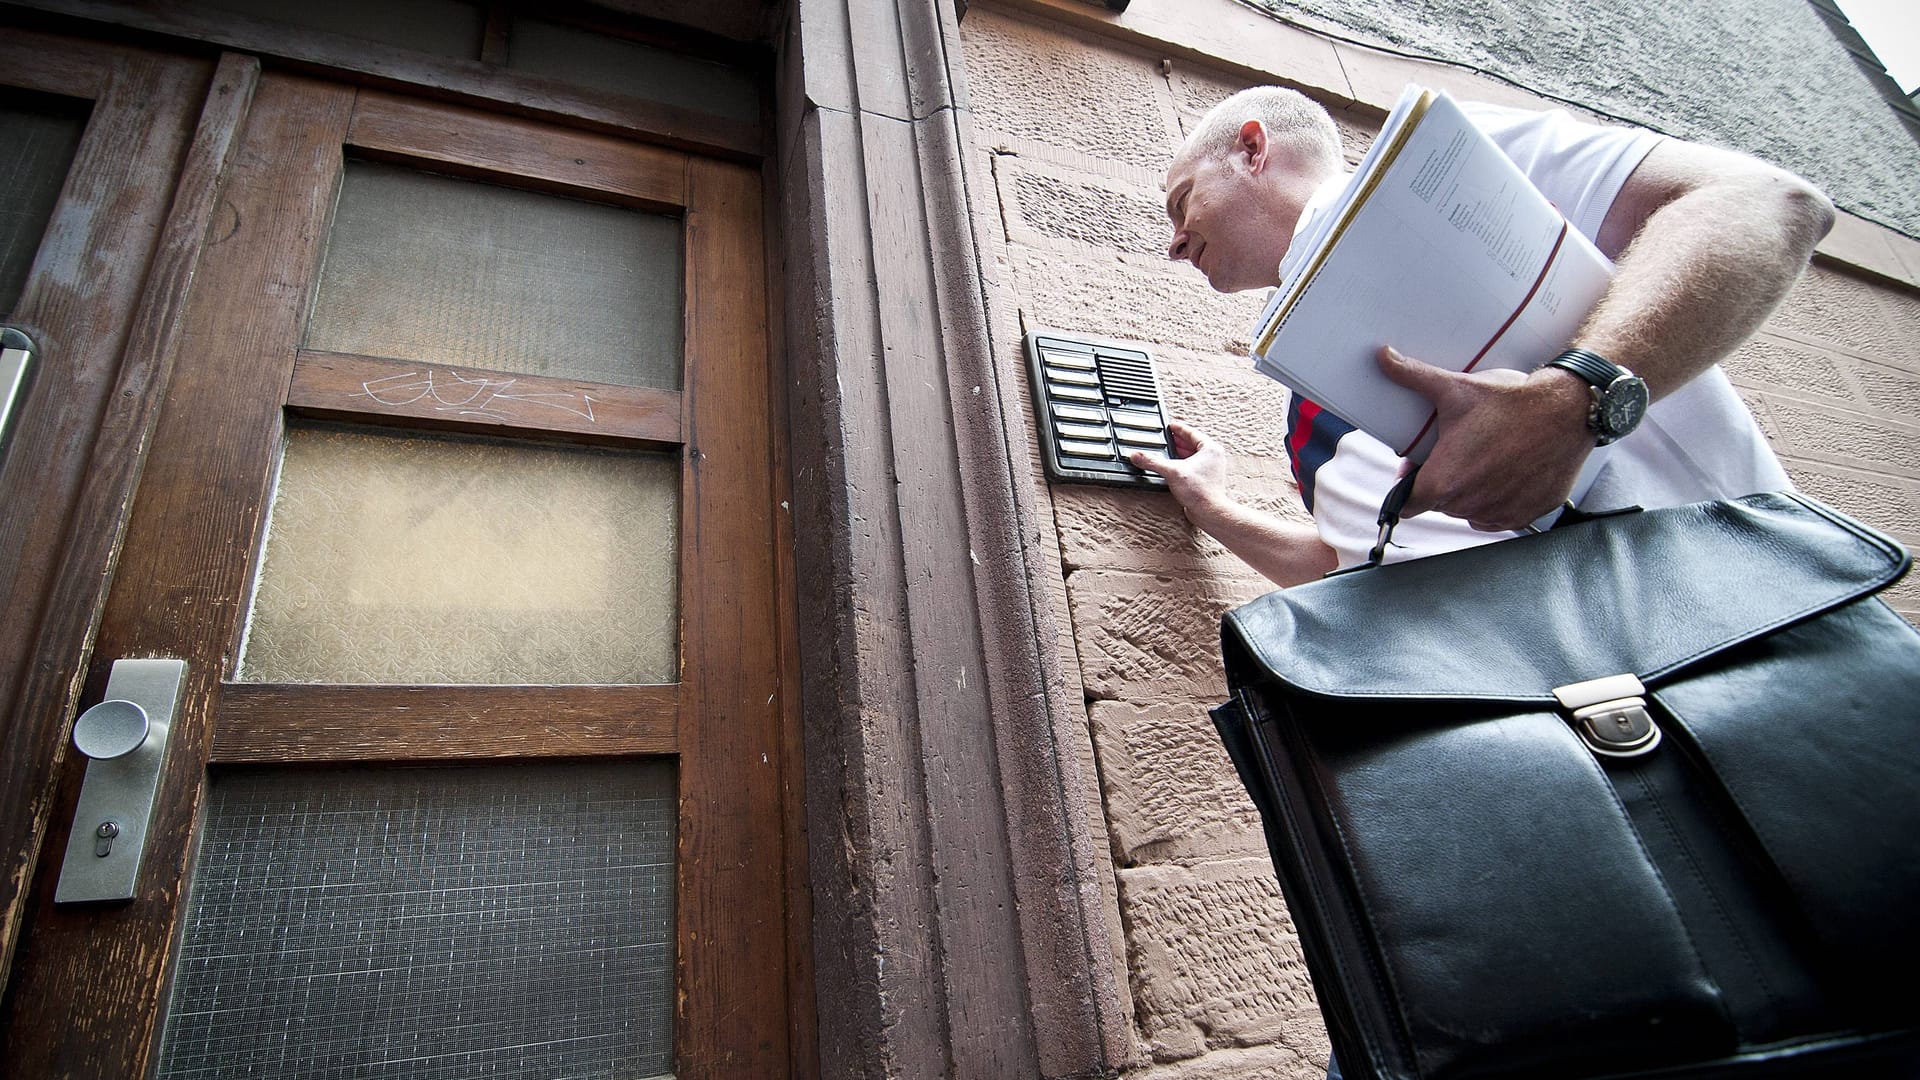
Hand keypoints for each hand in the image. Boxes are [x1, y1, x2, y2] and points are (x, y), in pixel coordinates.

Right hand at [1127, 420, 1232, 524]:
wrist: (1209, 511)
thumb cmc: (1200, 491)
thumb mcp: (1172, 471)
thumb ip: (1152, 461)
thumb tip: (1137, 455)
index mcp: (1210, 449)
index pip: (1192, 433)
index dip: (1179, 428)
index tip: (1171, 425)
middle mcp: (1213, 458)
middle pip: (1192, 444)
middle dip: (1177, 442)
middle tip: (1166, 438)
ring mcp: (1210, 470)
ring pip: (1192, 457)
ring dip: (1179, 454)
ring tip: (1166, 453)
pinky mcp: (1205, 481)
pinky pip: (1192, 468)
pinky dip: (1181, 466)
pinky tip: (1172, 469)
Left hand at [1376, 345, 1595, 530]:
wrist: (1567, 410)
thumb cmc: (1512, 403)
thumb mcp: (1457, 389)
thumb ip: (1413, 376)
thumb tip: (1384, 357)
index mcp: (1444, 481)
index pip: (1407, 504)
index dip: (1408, 486)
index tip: (1417, 469)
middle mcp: (1469, 504)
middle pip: (1440, 503)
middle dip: (1443, 481)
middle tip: (1459, 451)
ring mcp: (1500, 512)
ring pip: (1470, 510)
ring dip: (1471, 492)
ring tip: (1485, 458)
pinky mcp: (1527, 513)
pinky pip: (1500, 516)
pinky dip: (1499, 500)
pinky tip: (1505, 472)